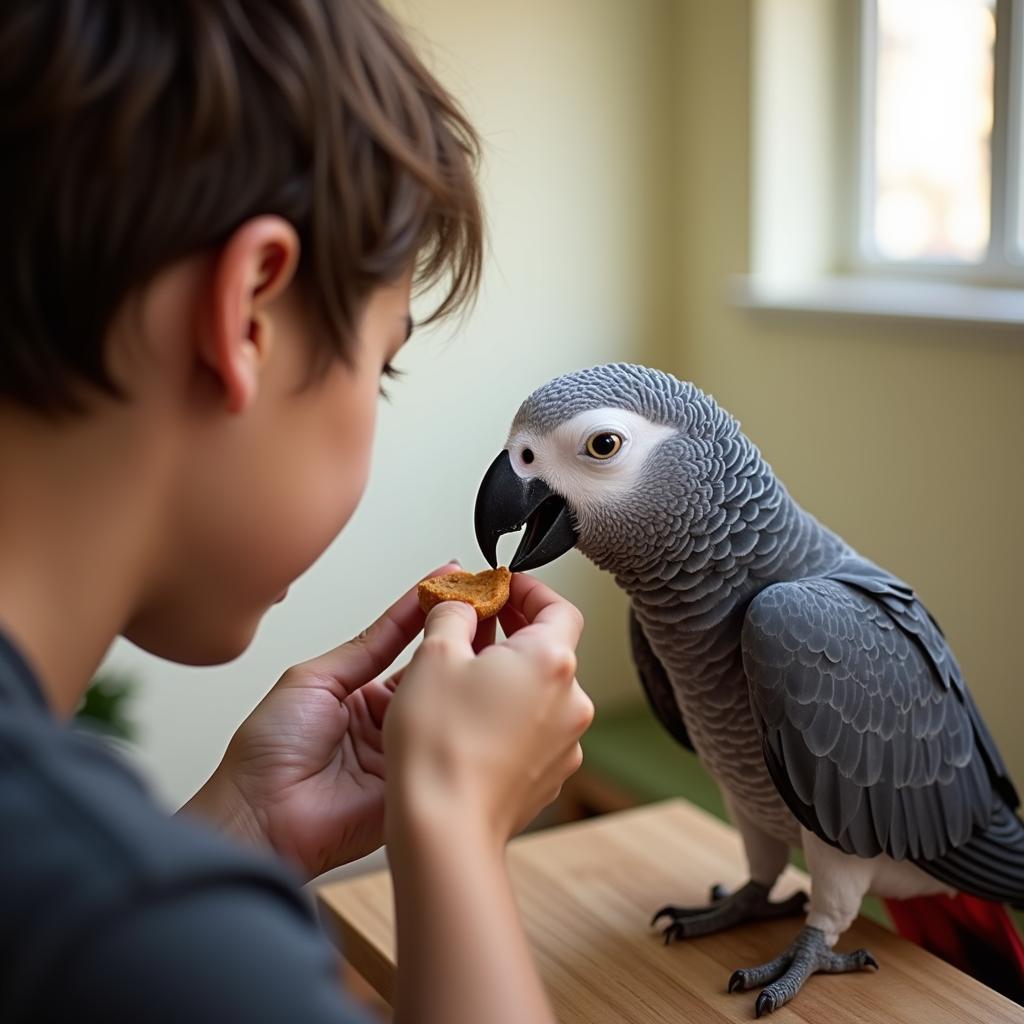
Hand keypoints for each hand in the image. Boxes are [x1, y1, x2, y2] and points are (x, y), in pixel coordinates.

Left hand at [183, 564, 459, 878]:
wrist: (260, 816)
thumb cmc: (267, 753)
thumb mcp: (315, 679)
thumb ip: (365, 648)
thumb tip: (404, 612)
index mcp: (359, 694)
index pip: (404, 643)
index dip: (429, 613)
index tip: (455, 582)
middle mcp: (387, 720)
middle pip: (432, 671)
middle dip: (458, 636)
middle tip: (486, 600)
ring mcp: (405, 750)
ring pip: (445, 704)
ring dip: (465, 671)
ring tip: (491, 631)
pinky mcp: (419, 781)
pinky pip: (443, 742)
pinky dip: (461, 717)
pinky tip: (478, 689)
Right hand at [384, 573, 592, 850]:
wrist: (445, 827)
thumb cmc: (439, 743)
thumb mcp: (434, 654)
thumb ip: (452, 613)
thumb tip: (460, 602)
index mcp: (551, 660)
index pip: (559, 605)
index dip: (528, 589)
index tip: (500, 586)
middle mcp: (571, 700)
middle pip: (551, 648)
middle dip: (513, 631)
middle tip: (474, 625)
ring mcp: (565, 742)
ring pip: (542, 691)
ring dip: (511, 676)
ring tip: (465, 678)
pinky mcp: (550, 774)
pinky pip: (536, 729)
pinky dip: (511, 715)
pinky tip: (472, 722)